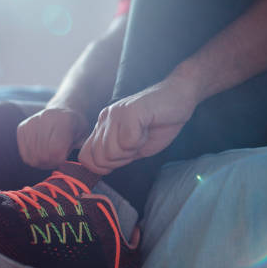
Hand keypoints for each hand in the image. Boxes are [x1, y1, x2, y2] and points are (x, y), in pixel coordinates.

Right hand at [17, 107, 88, 168]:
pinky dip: (33, 158)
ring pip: (32, 157)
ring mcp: (31, 122)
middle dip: (51, 162)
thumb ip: (80, 148)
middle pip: (43, 155)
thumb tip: (67, 161)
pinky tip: (41, 153)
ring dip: (41, 163)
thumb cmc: (75, 127)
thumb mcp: (84, 136)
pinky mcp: (22, 127)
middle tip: (57, 158)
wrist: (62, 111)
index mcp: (64, 120)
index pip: (55, 150)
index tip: (64, 157)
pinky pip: (24, 154)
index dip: (60, 160)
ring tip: (50, 156)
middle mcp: (45, 117)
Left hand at [78, 78, 197, 173]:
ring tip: (143, 134)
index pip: (86, 157)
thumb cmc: (161, 123)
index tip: (124, 158)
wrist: (180, 98)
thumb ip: (116, 156)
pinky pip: (127, 142)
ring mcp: (115, 114)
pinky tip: (147, 129)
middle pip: (99, 158)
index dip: (103, 167)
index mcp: (104, 126)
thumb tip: (100, 170)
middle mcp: (105, 118)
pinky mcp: (129, 111)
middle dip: (121, 160)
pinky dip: (141, 142)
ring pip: (111, 152)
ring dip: (132, 150)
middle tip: (137, 144)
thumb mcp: (134, 147)